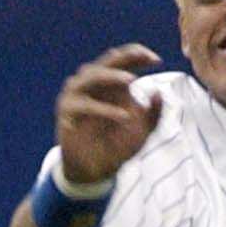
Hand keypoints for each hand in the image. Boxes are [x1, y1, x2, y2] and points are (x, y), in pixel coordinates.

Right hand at [56, 44, 163, 184]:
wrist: (97, 171)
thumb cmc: (118, 147)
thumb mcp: (143, 132)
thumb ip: (154, 115)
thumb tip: (158, 93)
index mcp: (110, 83)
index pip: (122, 60)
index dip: (138, 54)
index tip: (157, 60)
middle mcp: (92, 84)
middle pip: (106, 61)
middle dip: (125, 57)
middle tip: (143, 58)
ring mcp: (77, 94)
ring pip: (91, 75)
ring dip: (112, 76)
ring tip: (131, 80)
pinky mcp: (67, 111)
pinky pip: (85, 105)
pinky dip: (104, 109)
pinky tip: (123, 117)